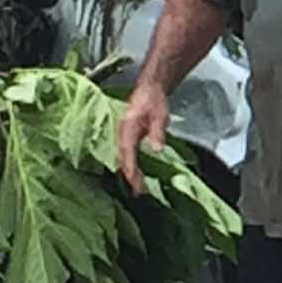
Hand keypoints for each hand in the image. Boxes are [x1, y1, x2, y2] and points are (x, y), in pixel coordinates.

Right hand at [114, 80, 168, 194]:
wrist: (148, 90)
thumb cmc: (153, 101)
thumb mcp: (160, 115)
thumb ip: (157, 132)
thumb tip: (156, 150)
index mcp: (127, 127)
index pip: (127, 152)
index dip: (131, 169)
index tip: (136, 183)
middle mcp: (121, 132)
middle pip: (122, 158)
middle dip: (129, 176)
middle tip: (137, 193)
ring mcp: (121, 135)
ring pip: (121, 158)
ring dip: (128, 173)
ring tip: (137, 189)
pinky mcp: (125, 137)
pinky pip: (124, 154)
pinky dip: (128, 166)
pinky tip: (135, 175)